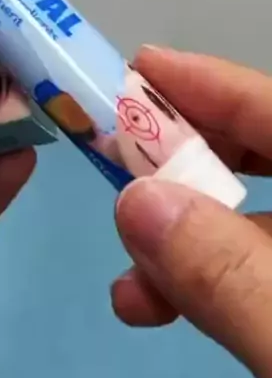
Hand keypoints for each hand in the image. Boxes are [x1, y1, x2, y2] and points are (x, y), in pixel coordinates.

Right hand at [111, 45, 271, 377]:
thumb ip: (232, 278)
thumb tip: (137, 202)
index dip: (215, 84)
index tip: (141, 69)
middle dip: (194, 167)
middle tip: (120, 170)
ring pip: (271, 230)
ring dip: (194, 246)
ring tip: (129, 282)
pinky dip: (220, 287)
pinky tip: (167, 308)